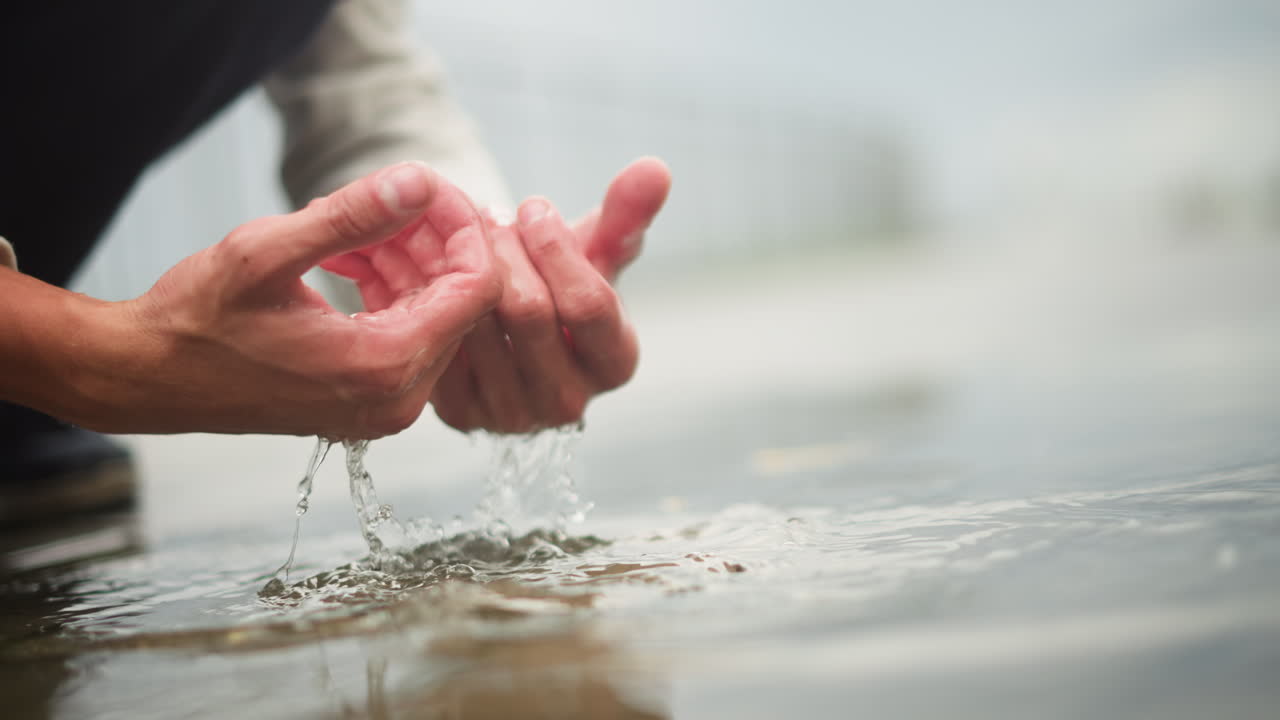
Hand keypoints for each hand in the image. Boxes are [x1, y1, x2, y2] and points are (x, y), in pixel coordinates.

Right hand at [83, 162, 499, 437]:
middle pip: (460, 300)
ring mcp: (386, 403)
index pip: (478, 288)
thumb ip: (349, 217)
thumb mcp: (266, 253)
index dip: (462, 227)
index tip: (427, 187)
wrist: (150, 377)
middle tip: (386, 194)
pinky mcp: (369, 397)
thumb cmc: (196, 321)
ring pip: (433, 311)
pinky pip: (405, 329)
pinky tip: (343, 254)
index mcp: (384, 367)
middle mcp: (398, 397)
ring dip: (404, 257)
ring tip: (349, 226)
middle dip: (430, 238)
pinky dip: (386, 285)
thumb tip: (417, 181)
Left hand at [323, 157, 670, 432]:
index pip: (590, 304)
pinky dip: (433, 297)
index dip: (557, 246)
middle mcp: (570, 402)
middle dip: (505, 250)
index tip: (532, 205)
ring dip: (464, 267)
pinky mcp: (463, 416)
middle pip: (528, 312)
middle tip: (487, 213)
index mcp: (616, 363)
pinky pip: (442, 343)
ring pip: (479, 325)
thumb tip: (656, 168)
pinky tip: (433, 265)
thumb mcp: (596, 250)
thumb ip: (626, 214)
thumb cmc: (562, 282)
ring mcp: (515, 415)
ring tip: (461, 232)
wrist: (508, 331)